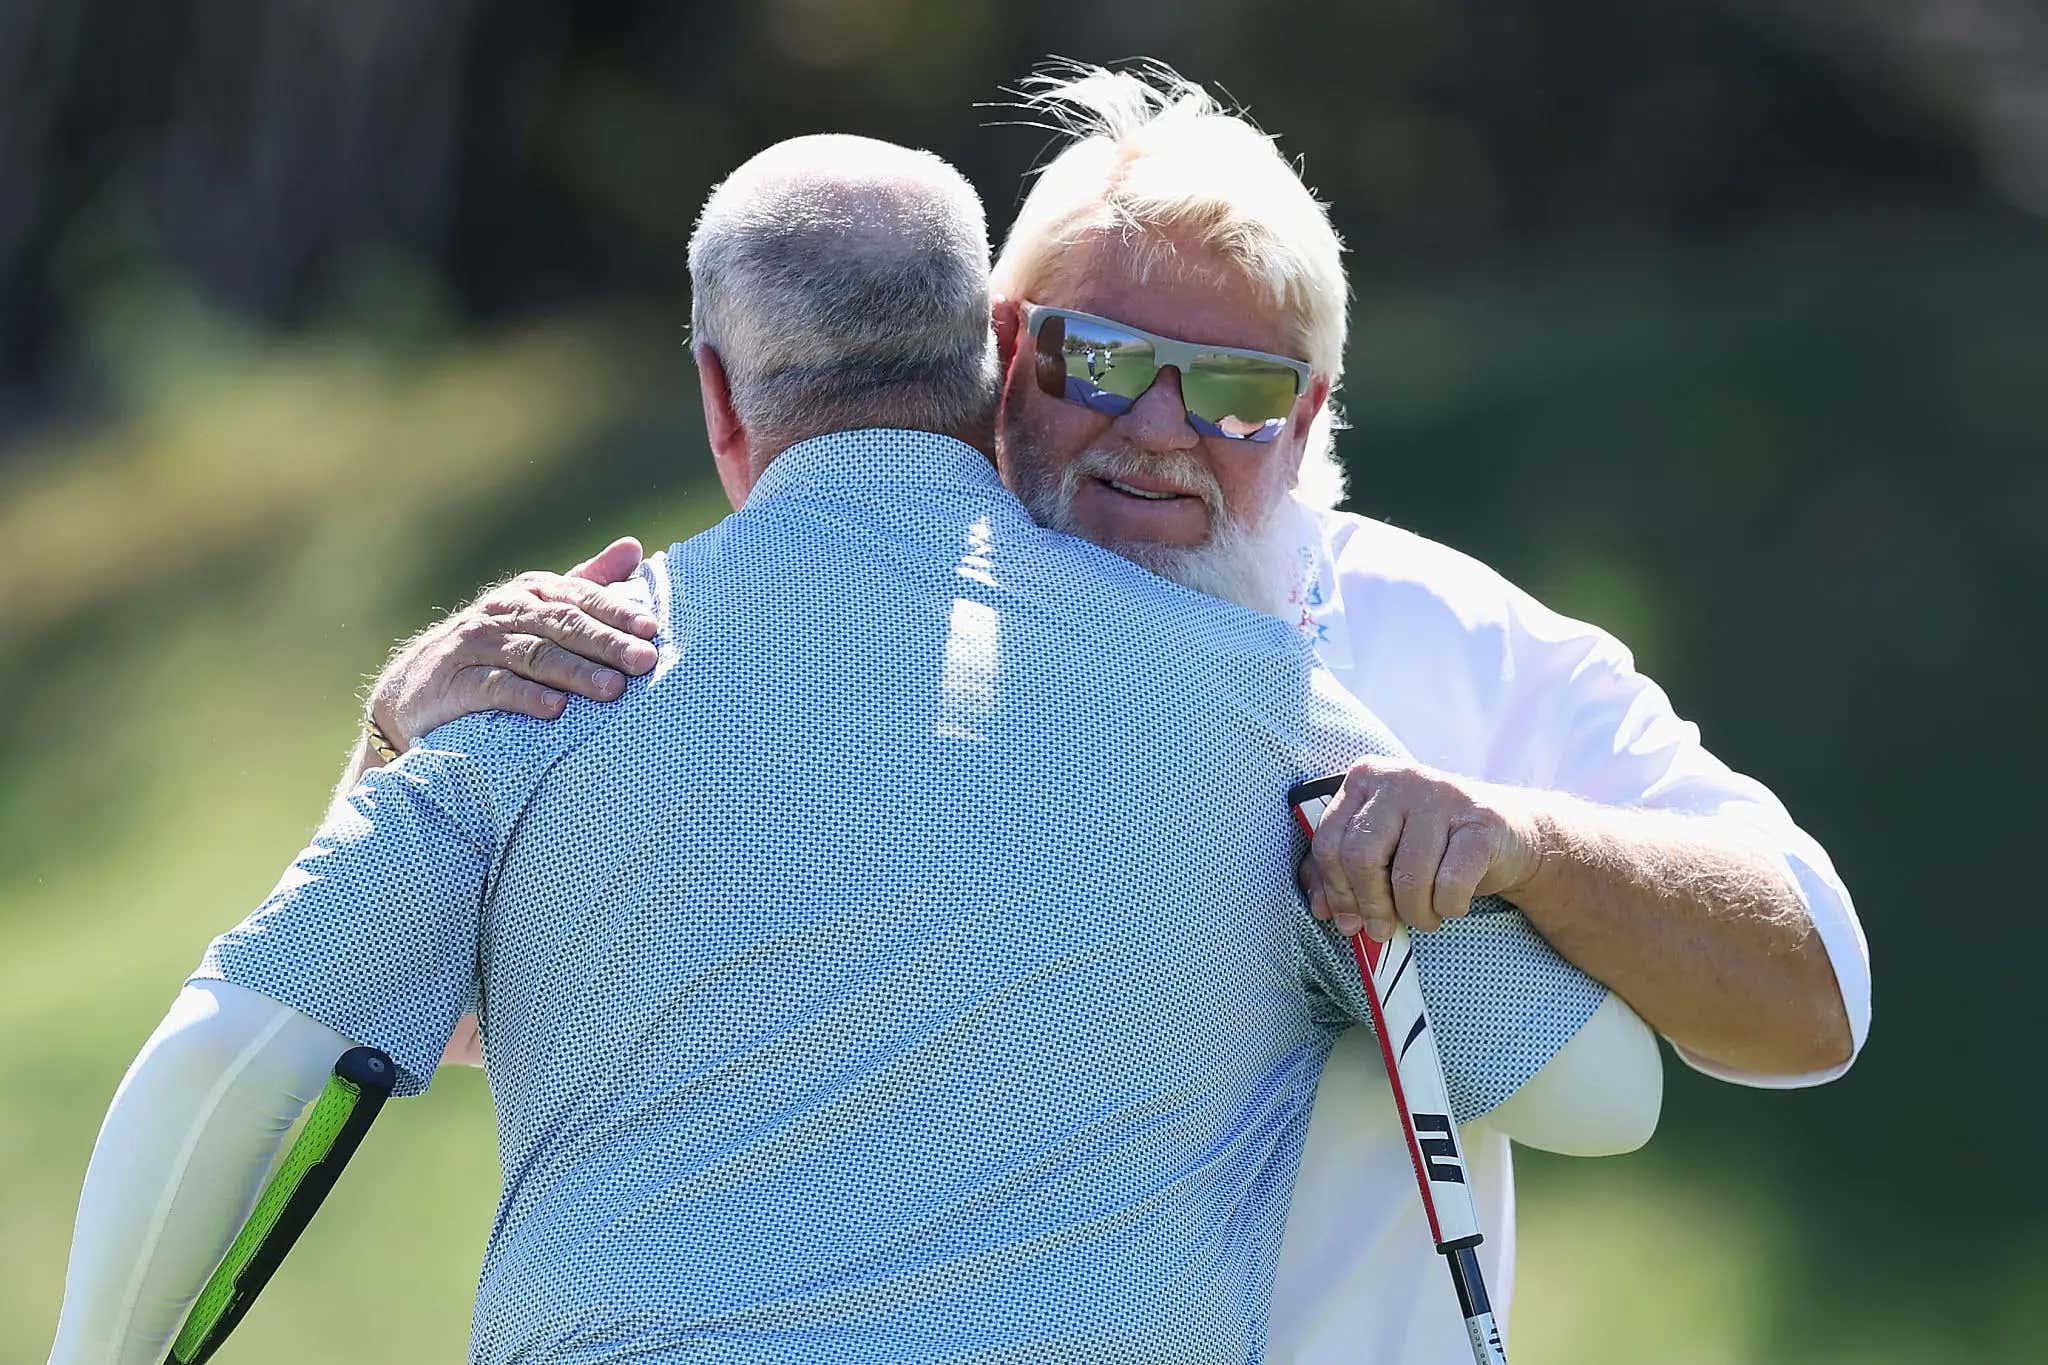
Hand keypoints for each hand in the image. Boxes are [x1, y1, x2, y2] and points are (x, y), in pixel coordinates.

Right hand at [366, 536, 657, 750]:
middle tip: (644, 661)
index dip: (616, 612)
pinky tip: (555, 711)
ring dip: (575, 672)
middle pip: (562, 625)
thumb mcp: (539, 610)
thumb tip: (634, 547)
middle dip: (606, 643)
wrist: (414, 690)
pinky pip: (495, 688)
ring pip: (534, 655)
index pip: (580, 598)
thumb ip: (587, 583)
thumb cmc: (493, 648)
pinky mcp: (455, 683)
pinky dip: (526, 697)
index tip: (651, 629)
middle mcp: (505, 613)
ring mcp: (478, 646)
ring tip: (612, 689)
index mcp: (532, 594)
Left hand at [1304, 755, 1545, 941]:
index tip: (1349, 921)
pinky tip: (1454, 905)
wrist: (1511, 834)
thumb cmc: (1433, 845)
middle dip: (1371, 906)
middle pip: (1361, 857)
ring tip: (1425, 917)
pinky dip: (1449, 907)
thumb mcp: (1383, 849)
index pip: (1329, 842)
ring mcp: (1444, 796)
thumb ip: (1340, 872)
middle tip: (1382, 930)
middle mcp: (1401, 779)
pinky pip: (1450, 883)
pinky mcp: (1483, 823)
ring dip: (1416, 913)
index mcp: (1366, 777)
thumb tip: (1320, 910)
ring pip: (1408, 876)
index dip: (1335, 891)